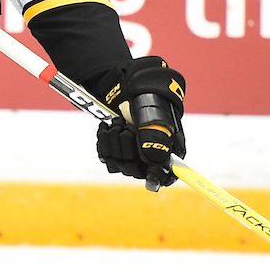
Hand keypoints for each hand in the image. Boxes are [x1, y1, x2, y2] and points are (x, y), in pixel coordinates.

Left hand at [96, 56, 185, 190]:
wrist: (131, 91)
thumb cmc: (148, 100)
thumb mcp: (153, 114)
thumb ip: (155, 137)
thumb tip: (154, 160)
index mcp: (166, 149)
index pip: (165, 175)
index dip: (157, 177)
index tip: (149, 176)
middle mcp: (149, 156)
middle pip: (134, 170)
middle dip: (125, 147)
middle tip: (125, 128)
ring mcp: (132, 156)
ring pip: (117, 164)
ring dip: (113, 141)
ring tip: (117, 123)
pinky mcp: (116, 152)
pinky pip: (105, 157)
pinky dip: (103, 141)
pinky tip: (106, 127)